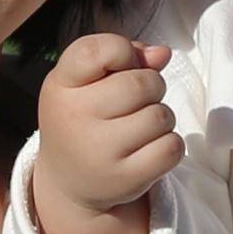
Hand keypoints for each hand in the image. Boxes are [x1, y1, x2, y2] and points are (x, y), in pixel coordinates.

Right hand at [26, 34, 177, 233]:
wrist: (68, 182)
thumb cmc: (85, 118)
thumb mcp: (87, 82)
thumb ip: (124, 58)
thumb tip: (162, 54)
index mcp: (61, 85)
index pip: (95, 51)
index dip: (122, 51)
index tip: (121, 64)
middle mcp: (74, 118)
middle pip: (142, 83)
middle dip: (151, 86)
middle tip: (136, 102)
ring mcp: (98, 152)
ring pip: (160, 116)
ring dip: (160, 118)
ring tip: (139, 128)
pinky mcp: (124, 179)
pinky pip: (171, 147)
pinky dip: (169, 145)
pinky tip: (148, 149)